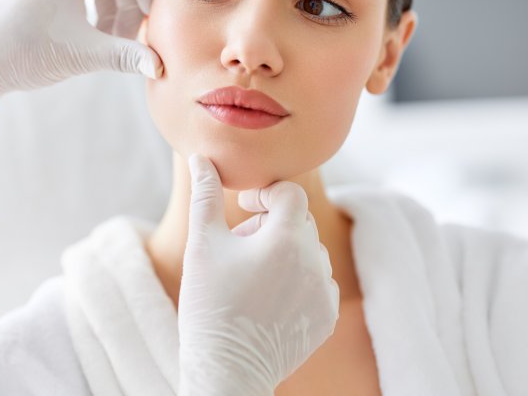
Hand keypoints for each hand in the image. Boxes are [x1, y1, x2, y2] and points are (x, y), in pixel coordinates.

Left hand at [0, 0, 162, 117]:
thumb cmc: (22, 54)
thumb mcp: (81, 56)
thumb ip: (124, 56)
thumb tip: (157, 65)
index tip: (146, 12)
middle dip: (130, 2)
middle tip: (129, 39)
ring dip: (114, 10)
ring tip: (110, 43)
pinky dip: (95, 11)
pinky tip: (91, 38)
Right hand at [178, 155, 339, 395]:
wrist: (225, 370)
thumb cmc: (209, 303)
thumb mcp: (202, 244)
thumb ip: (205, 194)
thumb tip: (201, 157)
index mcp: (287, 239)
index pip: (290, 193)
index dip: (265, 194)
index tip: (244, 206)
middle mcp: (315, 262)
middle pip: (299, 222)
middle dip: (271, 224)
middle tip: (239, 246)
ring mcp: (324, 292)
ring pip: (309, 252)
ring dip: (285, 252)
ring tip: (251, 275)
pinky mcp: (326, 317)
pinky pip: (318, 282)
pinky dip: (297, 281)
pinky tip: (268, 298)